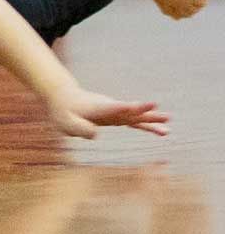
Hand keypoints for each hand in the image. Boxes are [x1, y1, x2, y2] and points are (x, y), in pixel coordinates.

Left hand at [45, 84, 169, 138]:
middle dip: (144, 113)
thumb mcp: (66, 123)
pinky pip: (135, 122)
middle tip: (163, 114)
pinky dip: (148, 126)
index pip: (113, 108)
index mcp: (98, 108)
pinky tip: (163, 132)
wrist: (66, 98)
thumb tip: (96, 134)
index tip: (134, 106)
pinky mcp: (117, 117)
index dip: (123, 107)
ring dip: (152, 120)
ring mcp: (115, 112)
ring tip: (169, 126)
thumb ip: (80, 128)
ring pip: (136, 116)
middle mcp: (110, 108)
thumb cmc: (64, 112)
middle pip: (130, 111)